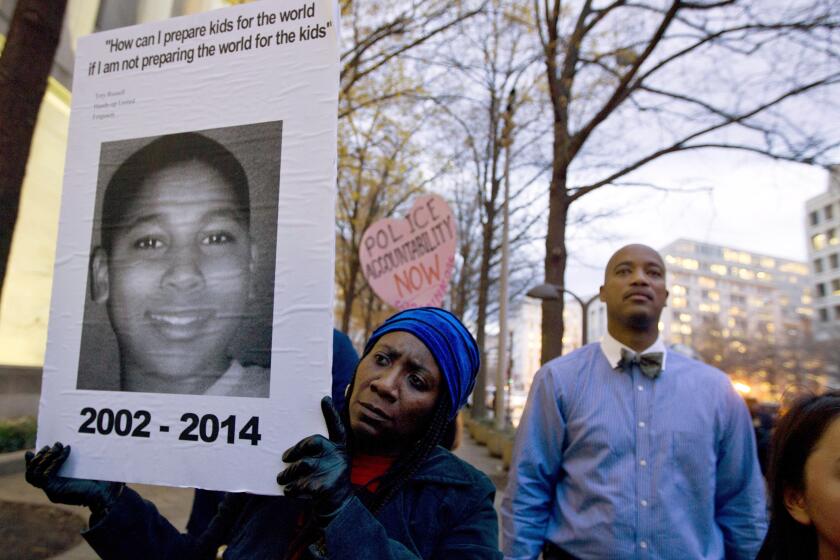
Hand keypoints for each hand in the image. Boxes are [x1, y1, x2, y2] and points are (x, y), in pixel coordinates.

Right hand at [25, 442, 123, 513]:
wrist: (107, 495)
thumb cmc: (103, 483)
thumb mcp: (89, 471)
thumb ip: (80, 463)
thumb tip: (75, 446)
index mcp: (58, 486)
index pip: (36, 475)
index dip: (33, 463)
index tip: (35, 450)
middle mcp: (52, 490)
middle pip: (32, 474)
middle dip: (40, 458)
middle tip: (52, 446)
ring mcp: (52, 491)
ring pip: (35, 474)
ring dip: (45, 458)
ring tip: (57, 446)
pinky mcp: (54, 490)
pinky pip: (45, 475)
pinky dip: (54, 461)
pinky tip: (66, 452)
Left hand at [277, 397, 351, 526]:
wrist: (338, 507)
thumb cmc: (327, 480)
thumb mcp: (329, 462)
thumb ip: (317, 452)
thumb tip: (291, 446)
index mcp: (339, 448)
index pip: (337, 427)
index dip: (331, 413)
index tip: (324, 399)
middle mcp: (338, 456)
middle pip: (314, 442)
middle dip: (296, 449)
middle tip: (284, 457)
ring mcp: (333, 471)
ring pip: (303, 465)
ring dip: (288, 473)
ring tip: (280, 478)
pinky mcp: (326, 487)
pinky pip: (301, 484)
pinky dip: (292, 489)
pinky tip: (288, 491)